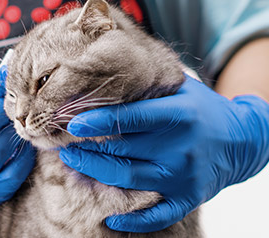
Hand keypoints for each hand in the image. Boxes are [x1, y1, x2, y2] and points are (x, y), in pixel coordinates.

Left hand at [59, 76, 268, 231]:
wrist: (241, 140)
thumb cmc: (199, 109)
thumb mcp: (179, 88)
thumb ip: (146, 85)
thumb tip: (101, 81)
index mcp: (179, 116)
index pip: (130, 119)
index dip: (97, 122)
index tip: (71, 122)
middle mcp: (180, 149)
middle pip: (121, 152)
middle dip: (85, 148)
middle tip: (63, 143)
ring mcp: (183, 177)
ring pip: (127, 180)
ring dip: (94, 173)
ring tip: (72, 162)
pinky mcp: (187, 198)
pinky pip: (157, 216)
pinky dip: (133, 221)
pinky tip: (110, 218)